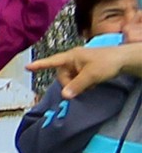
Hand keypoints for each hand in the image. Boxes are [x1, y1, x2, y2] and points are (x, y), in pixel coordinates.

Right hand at [26, 39, 141, 98]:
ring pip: (70, 78)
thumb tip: (64, 96)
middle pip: (62, 75)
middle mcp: (73, 59)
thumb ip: (77, 86)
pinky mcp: (85, 68)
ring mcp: (79, 63)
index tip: (27, 67)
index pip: (52, 61)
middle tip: (82, 88)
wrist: (124, 59)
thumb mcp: (91, 76)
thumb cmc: (107, 62)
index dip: (40, 65)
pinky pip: (77, 78)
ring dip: (77, 84)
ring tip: (90, 84)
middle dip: (70, 83)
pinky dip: (82, 83)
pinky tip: (92, 83)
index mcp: (71, 56)